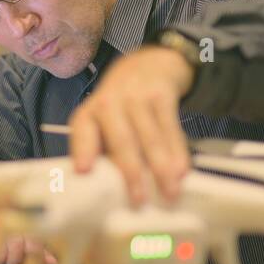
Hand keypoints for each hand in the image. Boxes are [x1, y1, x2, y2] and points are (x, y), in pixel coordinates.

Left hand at [68, 45, 192, 205]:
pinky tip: (182, 170)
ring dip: (161, 168)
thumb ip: (105, 149)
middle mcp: (109, 102)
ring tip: (169, 193)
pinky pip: (170, 127)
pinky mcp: (161, 94)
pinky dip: (177, 151)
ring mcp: (136, 96)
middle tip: (139, 201)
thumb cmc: (123, 104)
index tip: (84, 170)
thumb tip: (109, 191)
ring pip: (149, 137)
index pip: (82, 131)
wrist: (152, 62)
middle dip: (131, 172)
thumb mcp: (106, 120)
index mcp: (90, 113)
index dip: (83, 150)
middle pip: (121, 139)